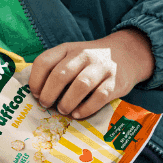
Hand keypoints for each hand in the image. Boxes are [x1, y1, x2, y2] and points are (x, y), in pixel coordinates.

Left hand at [28, 28, 154, 119]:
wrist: (126, 54)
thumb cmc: (90, 62)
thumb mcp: (71, 56)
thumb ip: (55, 69)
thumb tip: (37, 95)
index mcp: (68, 49)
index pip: (44, 61)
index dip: (36, 80)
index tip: (35, 94)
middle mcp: (84, 55)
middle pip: (60, 74)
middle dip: (49, 94)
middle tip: (46, 105)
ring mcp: (101, 67)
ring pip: (81, 85)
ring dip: (67, 102)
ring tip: (63, 110)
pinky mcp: (116, 81)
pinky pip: (100, 96)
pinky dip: (86, 108)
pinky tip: (78, 114)